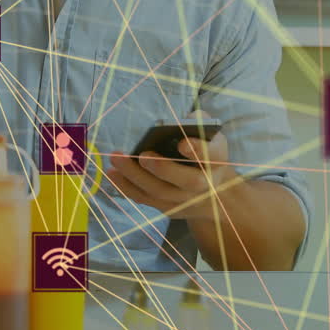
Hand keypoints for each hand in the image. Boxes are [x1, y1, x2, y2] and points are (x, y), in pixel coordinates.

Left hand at [104, 132, 235, 220]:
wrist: (213, 192)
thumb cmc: (205, 154)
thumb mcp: (209, 136)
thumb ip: (198, 122)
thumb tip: (181, 120)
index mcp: (216, 161)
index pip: (212, 156)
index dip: (198, 150)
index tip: (182, 143)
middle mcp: (204, 184)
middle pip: (187, 181)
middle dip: (164, 168)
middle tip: (143, 155)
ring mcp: (185, 200)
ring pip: (160, 192)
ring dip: (135, 176)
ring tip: (116, 158)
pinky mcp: (167, 208)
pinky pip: (145, 199)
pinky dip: (127, 187)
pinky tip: (112, 173)